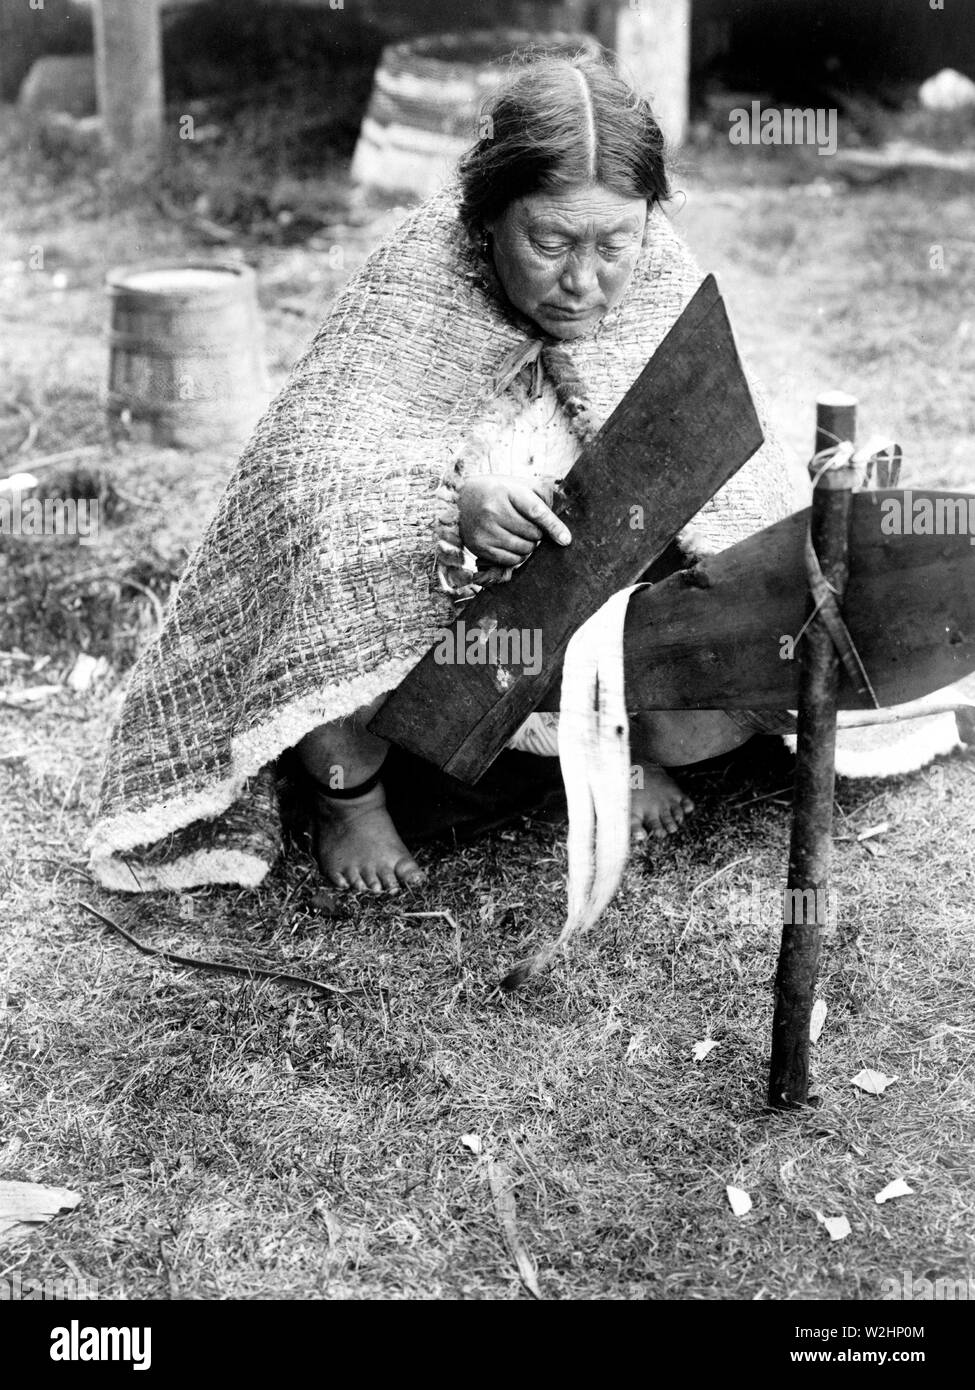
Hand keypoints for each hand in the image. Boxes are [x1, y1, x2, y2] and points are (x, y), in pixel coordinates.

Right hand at [457, 474, 571, 567]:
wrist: (460, 501)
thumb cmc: (497, 492)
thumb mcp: (517, 484)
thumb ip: (541, 495)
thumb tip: (558, 524)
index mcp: (507, 492)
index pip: (536, 511)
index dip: (553, 526)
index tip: (566, 540)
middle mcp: (494, 511)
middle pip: (533, 534)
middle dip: (537, 534)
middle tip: (527, 526)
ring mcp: (485, 530)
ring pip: (524, 550)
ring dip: (528, 546)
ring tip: (518, 534)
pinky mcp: (479, 547)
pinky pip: (510, 561)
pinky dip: (516, 556)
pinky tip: (510, 544)